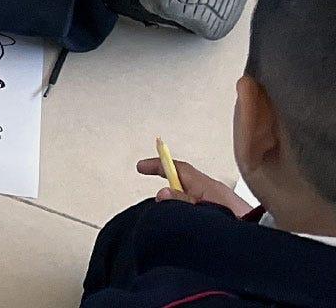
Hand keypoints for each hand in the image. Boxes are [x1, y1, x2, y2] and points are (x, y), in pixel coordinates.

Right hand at [136, 157, 252, 215]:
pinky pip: (202, 204)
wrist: (262, 240)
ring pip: (194, 194)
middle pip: (186, 180)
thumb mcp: (203, 214)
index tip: (141, 167)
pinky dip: (190, 207)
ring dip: (180, 198)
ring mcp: (223, 202)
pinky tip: (188, 220)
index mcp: (209, 186)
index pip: (179, 168)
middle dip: (169, 180)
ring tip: (169, 210)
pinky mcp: (228, 215)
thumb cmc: (239, 226)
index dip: (159, 164)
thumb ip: (182, 203)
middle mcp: (216, 191)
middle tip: (154, 185)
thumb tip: (163, 192)